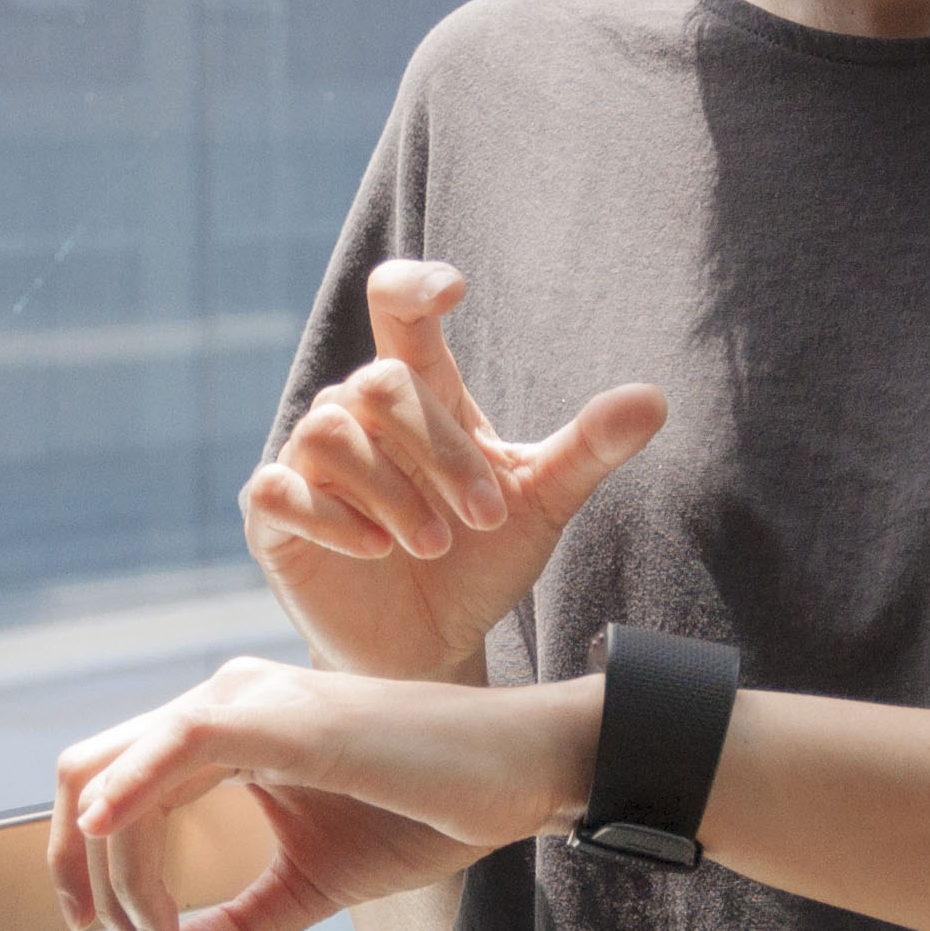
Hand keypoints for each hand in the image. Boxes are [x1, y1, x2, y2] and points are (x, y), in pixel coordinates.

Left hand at [43, 657, 596, 930]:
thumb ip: (238, 927)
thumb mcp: (311, 886)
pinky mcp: (276, 712)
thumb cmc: (424, 815)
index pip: (108, 788)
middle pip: (89, 778)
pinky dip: (131, 792)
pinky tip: (109, 835)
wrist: (515, 775)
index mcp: (221, 732)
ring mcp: (243, 698)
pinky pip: (175, 743)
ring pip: (118, 777)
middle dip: (81, 871)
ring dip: (121, 873)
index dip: (90, 869)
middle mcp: (218, 702)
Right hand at [246, 261, 665, 681]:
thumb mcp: (543, 501)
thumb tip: (654, 398)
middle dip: (439, 450)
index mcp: (418, 395)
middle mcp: (357, 416)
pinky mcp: (275, 519)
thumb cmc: (481, 562)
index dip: (413, 284)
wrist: (433, 646)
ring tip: (436, 543)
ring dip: (391, 490)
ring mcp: (310, 466)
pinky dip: (330, 517)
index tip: (453, 291)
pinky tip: (377, 549)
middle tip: (484, 517)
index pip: (395, 307)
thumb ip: (590, 447)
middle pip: (378, 383)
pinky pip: (278, 490)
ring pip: (330, 433)